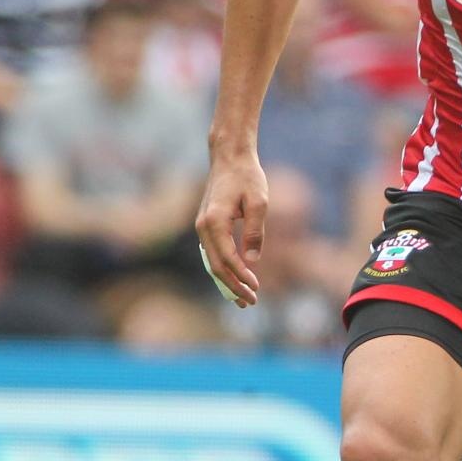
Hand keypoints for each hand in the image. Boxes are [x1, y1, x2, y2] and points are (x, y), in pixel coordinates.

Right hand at [194, 151, 268, 307]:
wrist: (229, 158)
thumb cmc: (247, 177)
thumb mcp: (259, 201)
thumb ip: (254, 230)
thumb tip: (252, 259)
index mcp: (215, 221)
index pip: (226, 258)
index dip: (241, 276)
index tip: (256, 288)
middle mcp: (203, 226)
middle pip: (215, 266)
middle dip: (232, 287)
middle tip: (251, 302)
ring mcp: (202, 227)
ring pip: (211, 263)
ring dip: (226, 282)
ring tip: (242, 299)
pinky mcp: (206, 227)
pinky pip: (211, 255)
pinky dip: (222, 270)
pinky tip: (234, 280)